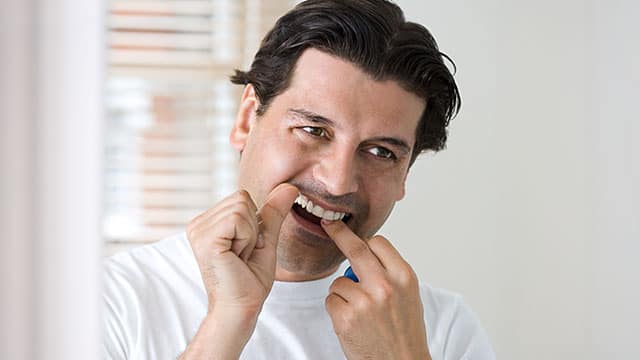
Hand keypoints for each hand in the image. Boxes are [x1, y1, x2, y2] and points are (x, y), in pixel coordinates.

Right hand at [187, 183, 297, 315]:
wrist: (240, 308)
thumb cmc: (249, 281)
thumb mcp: (265, 240)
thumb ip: (273, 213)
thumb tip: (289, 187)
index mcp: (208, 222)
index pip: (242, 196)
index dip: (254, 223)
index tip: (246, 249)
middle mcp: (198, 224)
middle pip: (242, 197)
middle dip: (252, 227)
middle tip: (242, 254)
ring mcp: (198, 230)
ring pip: (242, 206)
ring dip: (250, 235)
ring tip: (238, 257)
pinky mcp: (205, 238)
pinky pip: (239, 219)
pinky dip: (247, 238)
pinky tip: (236, 257)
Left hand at [322, 220, 430, 359]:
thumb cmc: (405, 332)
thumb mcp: (409, 295)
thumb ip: (389, 272)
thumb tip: (365, 253)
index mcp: (404, 276)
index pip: (378, 243)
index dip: (365, 242)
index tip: (353, 234)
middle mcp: (385, 285)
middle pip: (355, 248)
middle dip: (339, 233)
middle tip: (329, 224)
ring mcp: (364, 301)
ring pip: (339, 281)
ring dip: (343, 293)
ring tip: (360, 312)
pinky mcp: (346, 317)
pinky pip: (331, 300)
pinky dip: (337, 309)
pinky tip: (352, 322)